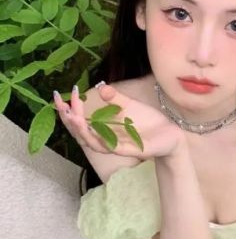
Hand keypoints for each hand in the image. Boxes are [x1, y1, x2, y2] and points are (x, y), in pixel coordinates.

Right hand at [54, 83, 184, 159]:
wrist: (170, 134)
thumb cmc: (149, 122)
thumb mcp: (130, 106)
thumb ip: (115, 98)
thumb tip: (100, 87)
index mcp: (106, 129)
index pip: (81, 122)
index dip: (69, 110)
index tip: (61, 95)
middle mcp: (108, 140)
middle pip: (82, 133)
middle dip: (70, 119)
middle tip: (61, 104)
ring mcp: (119, 147)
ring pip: (94, 143)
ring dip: (82, 131)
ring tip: (74, 117)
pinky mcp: (132, 150)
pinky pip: (115, 148)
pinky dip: (104, 141)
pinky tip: (95, 131)